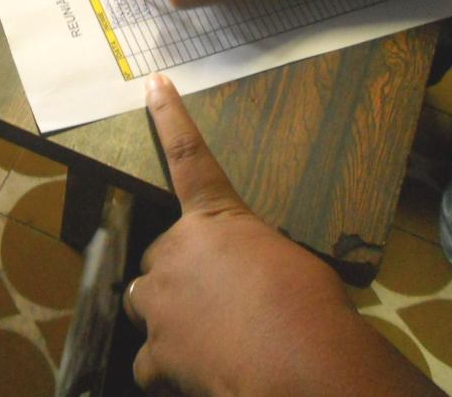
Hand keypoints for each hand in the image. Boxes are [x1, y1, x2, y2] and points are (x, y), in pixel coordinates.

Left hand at [123, 74, 437, 395]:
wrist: (296, 362)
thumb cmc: (308, 304)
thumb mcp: (289, 262)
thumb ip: (257, 258)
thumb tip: (257, 284)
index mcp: (215, 219)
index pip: (189, 156)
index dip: (169, 118)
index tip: (153, 85)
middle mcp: (176, 253)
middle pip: (159, 255)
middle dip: (179, 273)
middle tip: (219, 300)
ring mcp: (159, 304)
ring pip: (144, 303)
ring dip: (166, 315)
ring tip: (205, 336)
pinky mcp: (154, 355)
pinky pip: (150, 362)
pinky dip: (168, 369)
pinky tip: (197, 373)